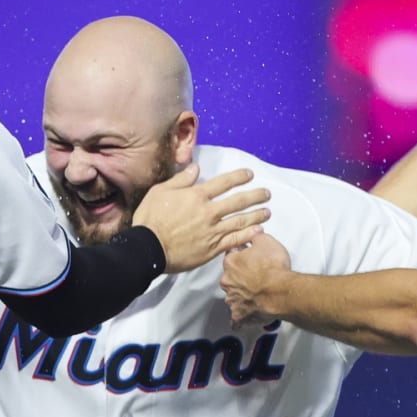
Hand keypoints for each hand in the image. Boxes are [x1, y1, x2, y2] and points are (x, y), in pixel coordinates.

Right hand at [133, 164, 269, 272]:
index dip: (239, 177)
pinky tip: (259, 231)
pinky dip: (248, 235)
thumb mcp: (160, 191)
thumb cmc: (151, 218)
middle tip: (266, 193)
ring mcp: (213, 231)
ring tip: (267, 211)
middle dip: (255, 196)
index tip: (250, 174)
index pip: (223, 183)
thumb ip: (181, 180)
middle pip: (238, 201)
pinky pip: (235, 240)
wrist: (149, 248)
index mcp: (196, 196)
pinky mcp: (213, 247)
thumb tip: (196, 168)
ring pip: (240, 221)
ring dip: (256, 215)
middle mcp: (209, 212)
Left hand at [220, 233, 291, 325]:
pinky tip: (245, 318)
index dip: (241, 259)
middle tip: (254, 279)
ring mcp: (232, 299)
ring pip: (232, 297)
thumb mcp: (267, 242)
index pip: (230, 258)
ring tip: (255, 297)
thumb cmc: (274, 268)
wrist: (280, 291)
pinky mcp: (239, 315)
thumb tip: (253, 233)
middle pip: (230, 278)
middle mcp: (227, 281)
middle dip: (240, 278)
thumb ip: (255, 237)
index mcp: (231, 263)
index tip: (249, 261)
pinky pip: (236, 319)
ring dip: (241, 297)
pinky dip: (240, 319)